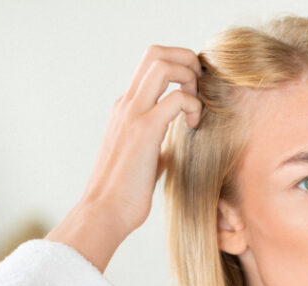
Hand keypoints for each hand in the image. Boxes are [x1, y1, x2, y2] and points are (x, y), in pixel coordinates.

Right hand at [49, 45, 202, 270]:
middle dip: (187, 60)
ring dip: (189, 77)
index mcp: (127, 107)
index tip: (197, 89)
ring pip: (162, 65)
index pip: (151, 64)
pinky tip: (194, 125)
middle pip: (155, 53)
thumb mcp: (149, 154)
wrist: (105, 211)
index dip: (179, 66)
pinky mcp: (144, 130)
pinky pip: (176, 99)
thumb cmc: (129, 191)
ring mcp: (132, 114)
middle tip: (202, 89)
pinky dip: (193, 105)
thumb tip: (182, 133)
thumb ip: (161, 137)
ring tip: (197, 105)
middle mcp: (127, 104)